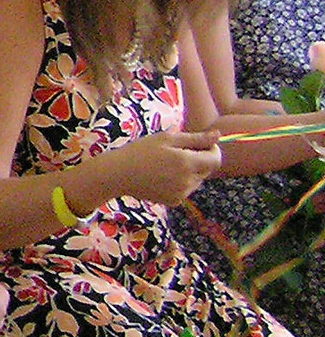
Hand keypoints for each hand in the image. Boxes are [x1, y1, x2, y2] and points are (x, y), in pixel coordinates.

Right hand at [103, 129, 223, 206]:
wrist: (118, 174)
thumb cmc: (140, 151)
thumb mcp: (166, 138)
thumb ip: (195, 138)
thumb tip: (219, 135)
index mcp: (187, 163)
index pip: (216, 159)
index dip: (212, 149)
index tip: (200, 143)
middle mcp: (188, 181)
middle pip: (208, 169)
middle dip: (200, 159)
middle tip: (178, 152)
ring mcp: (182, 193)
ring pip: (198, 180)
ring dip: (191, 171)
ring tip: (167, 165)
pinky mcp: (175, 201)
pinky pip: (187, 189)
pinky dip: (181, 182)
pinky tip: (163, 176)